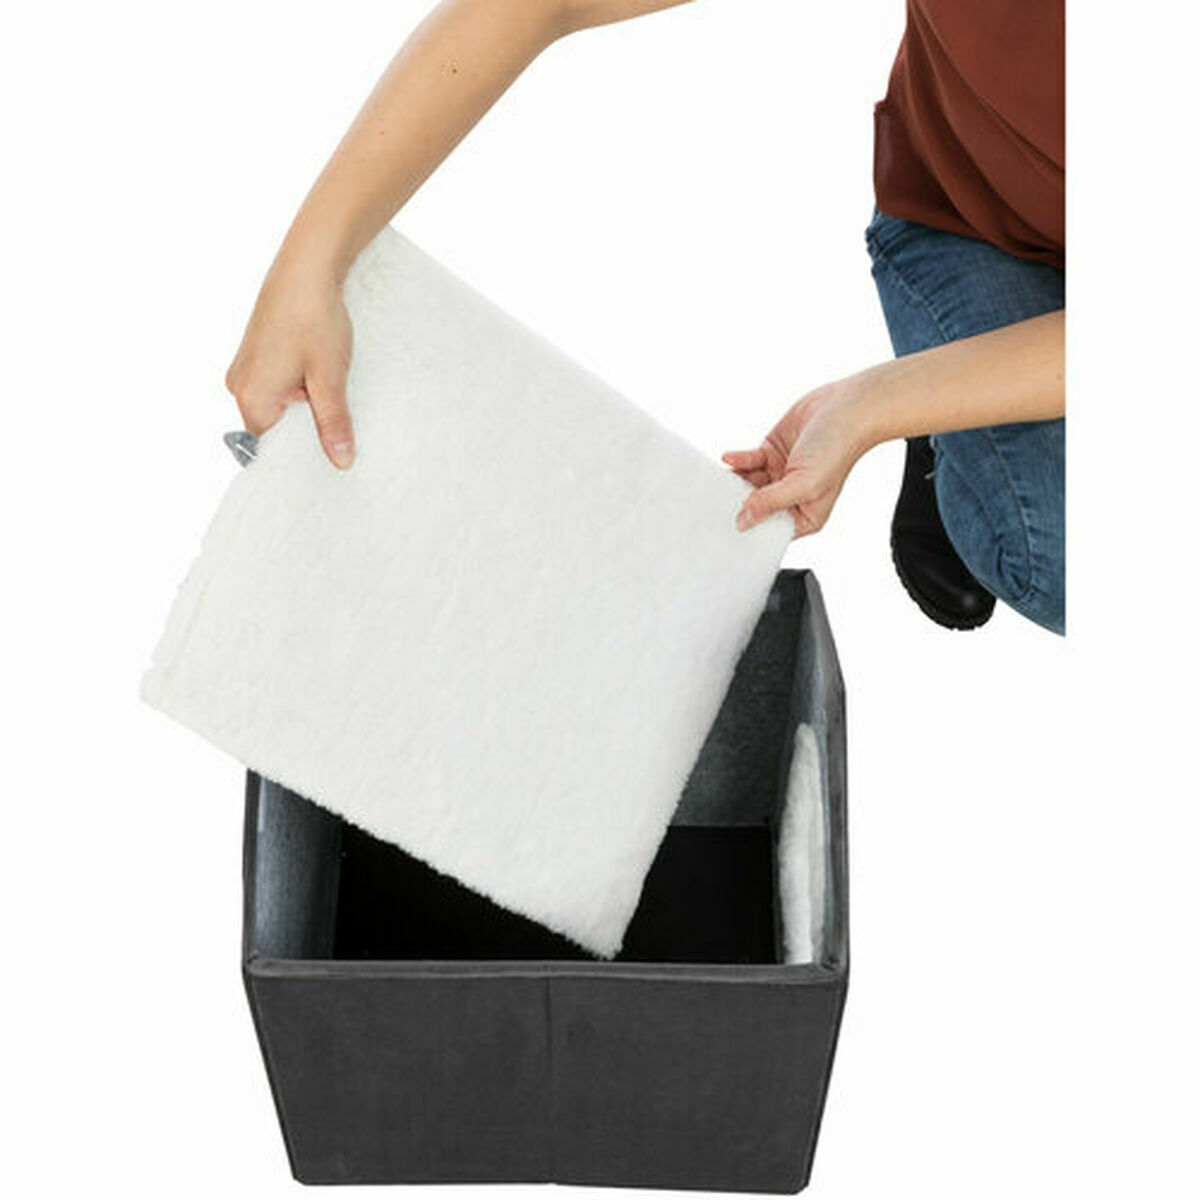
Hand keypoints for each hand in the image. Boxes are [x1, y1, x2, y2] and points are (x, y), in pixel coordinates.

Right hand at [224, 254, 354, 468]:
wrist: (306, 268)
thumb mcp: (330, 378)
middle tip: (339, 430)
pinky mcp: (256, 354)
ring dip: (305, 406)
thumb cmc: (314, 318)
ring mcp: (246, 368)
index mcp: (252, 396)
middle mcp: (240, 385)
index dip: (303, 455)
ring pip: (278, 406)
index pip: (273, 448)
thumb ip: (333, 423)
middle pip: (274, 428)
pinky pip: (276, 386)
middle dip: (305, 429)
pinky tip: (320, 378)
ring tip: (329, 394)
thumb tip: (340, 462)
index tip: (330, 460)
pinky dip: (298, 389)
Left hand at [723, 381, 871, 536]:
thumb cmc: (838, 447)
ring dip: (735, 481)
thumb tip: (744, 521)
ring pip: (748, 484)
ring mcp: (780, 474)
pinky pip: (748, 462)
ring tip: (722, 479)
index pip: (771, 530)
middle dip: (739, 503)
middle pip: (756, 506)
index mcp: (805, 514)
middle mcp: (791, 497)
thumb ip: (771, 503)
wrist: (846, 407)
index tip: (729, 525)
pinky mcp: (772, 452)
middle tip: (718, 501)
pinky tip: (729, 458)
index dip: (752, 529)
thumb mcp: (804, 484)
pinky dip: (738, 461)